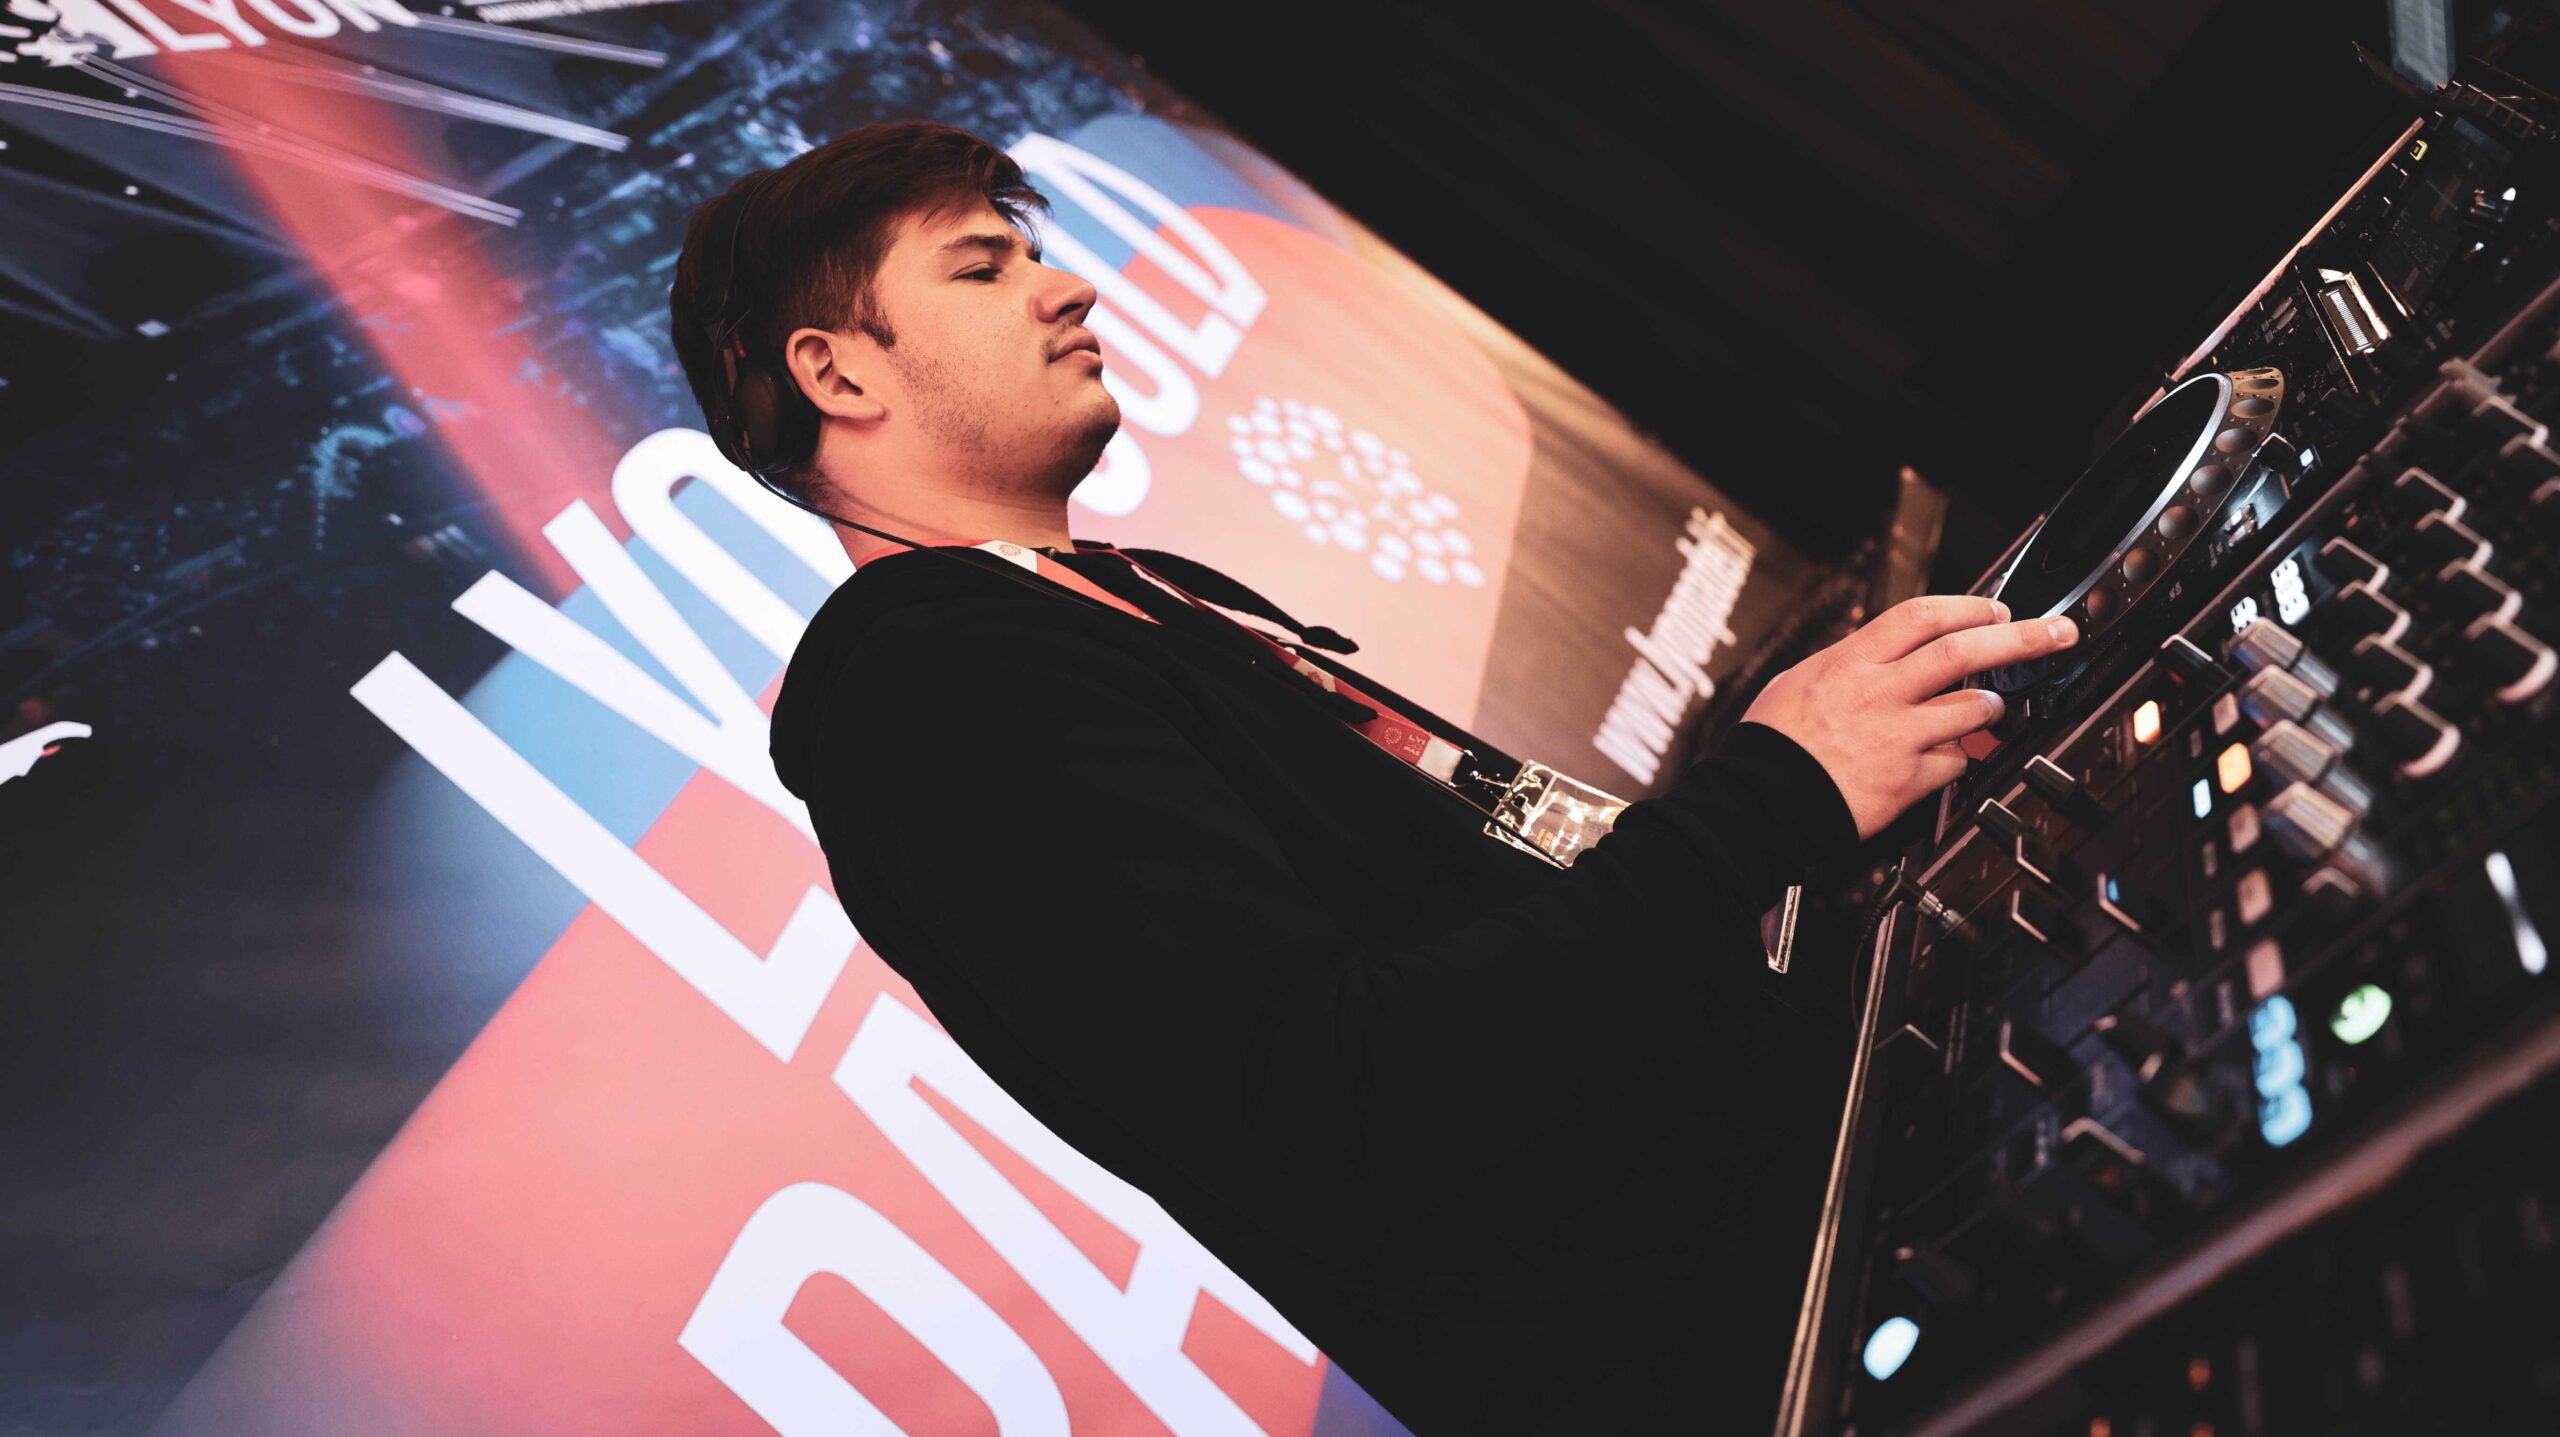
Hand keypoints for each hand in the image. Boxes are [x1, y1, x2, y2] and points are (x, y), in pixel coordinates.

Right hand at [1741, 596, 2077, 838]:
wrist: (1759, 802)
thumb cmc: (1774, 743)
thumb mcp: (1803, 679)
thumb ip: (1854, 664)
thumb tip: (1893, 654)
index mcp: (1852, 661)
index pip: (1923, 616)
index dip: (1969, 608)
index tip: (1997, 609)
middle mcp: (1879, 692)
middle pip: (1963, 651)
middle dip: (2022, 638)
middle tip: (2057, 634)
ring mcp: (1897, 736)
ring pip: (1973, 708)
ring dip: (1990, 706)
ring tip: (1991, 706)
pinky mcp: (1907, 779)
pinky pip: (1954, 763)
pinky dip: (1957, 759)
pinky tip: (1946, 757)